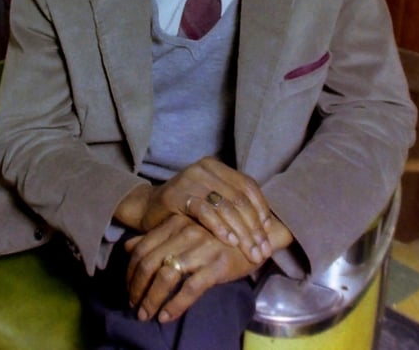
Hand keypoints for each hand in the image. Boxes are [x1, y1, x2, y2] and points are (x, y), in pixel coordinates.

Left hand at [124, 214, 258, 323]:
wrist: (259, 235)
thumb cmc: (219, 235)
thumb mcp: (186, 231)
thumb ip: (157, 237)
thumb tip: (128, 247)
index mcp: (176, 223)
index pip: (142, 248)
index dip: (130, 272)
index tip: (129, 289)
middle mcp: (186, 232)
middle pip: (149, 263)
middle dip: (137, 288)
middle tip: (134, 306)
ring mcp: (202, 248)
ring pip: (166, 276)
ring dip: (152, 299)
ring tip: (147, 314)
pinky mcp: (219, 264)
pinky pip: (190, 288)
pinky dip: (175, 305)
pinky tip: (166, 316)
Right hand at [141, 158, 272, 263]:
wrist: (149, 209)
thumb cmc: (186, 210)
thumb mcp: (212, 202)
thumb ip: (234, 206)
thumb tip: (269, 227)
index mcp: (216, 167)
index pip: (248, 186)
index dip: (262, 210)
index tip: (268, 234)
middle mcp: (205, 168)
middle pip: (239, 199)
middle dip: (254, 228)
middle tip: (262, 251)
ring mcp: (190, 179)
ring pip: (225, 206)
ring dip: (241, 232)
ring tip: (250, 251)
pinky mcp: (177, 194)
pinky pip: (205, 212)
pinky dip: (220, 228)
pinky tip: (229, 242)